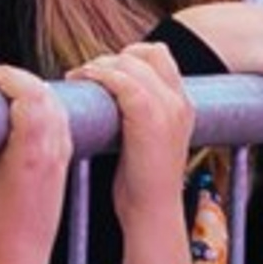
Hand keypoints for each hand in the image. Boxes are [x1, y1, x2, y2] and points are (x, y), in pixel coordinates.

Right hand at [0, 64, 72, 259]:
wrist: (16, 262)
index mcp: (31, 151)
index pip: (28, 92)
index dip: (5, 76)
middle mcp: (52, 152)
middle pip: (46, 93)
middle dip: (18, 79)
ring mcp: (61, 159)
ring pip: (57, 107)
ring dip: (33, 92)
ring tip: (5, 91)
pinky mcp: (63, 167)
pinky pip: (61, 123)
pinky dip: (44, 109)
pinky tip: (23, 114)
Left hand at [75, 39, 197, 214]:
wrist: (152, 211)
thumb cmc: (142, 182)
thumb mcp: (150, 140)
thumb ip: (141, 114)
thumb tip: (110, 97)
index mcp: (183, 104)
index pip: (160, 55)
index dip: (130, 56)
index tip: (105, 72)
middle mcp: (179, 101)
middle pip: (146, 52)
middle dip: (112, 58)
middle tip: (87, 74)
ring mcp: (167, 107)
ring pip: (130, 63)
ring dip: (99, 65)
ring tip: (79, 78)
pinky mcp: (149, 116)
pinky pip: (121, 80)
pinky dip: (99, 75)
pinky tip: (82, 80)